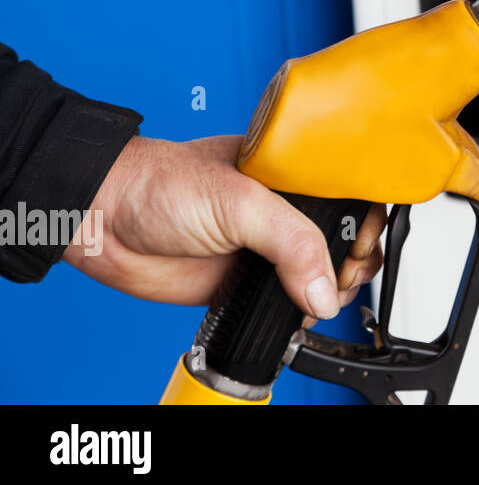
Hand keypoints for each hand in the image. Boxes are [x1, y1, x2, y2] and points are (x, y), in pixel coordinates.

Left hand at [63, 135, 385, 319]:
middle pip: (346, 236)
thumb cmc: (159, 185)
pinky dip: (302, 312)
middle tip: (341, 273)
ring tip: (319, 294)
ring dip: (331, 290)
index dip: (368, 220)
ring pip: (323, 273)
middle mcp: (285, 208)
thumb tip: (325, 290)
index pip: (352, 192)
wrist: (104, 223)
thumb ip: (291, 242)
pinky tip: (300, 310)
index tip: (361, 244)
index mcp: (292, 171)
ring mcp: (267, 246)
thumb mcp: (238, 201)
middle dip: (354, 260)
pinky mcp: (248, 280)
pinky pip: (290, 300)